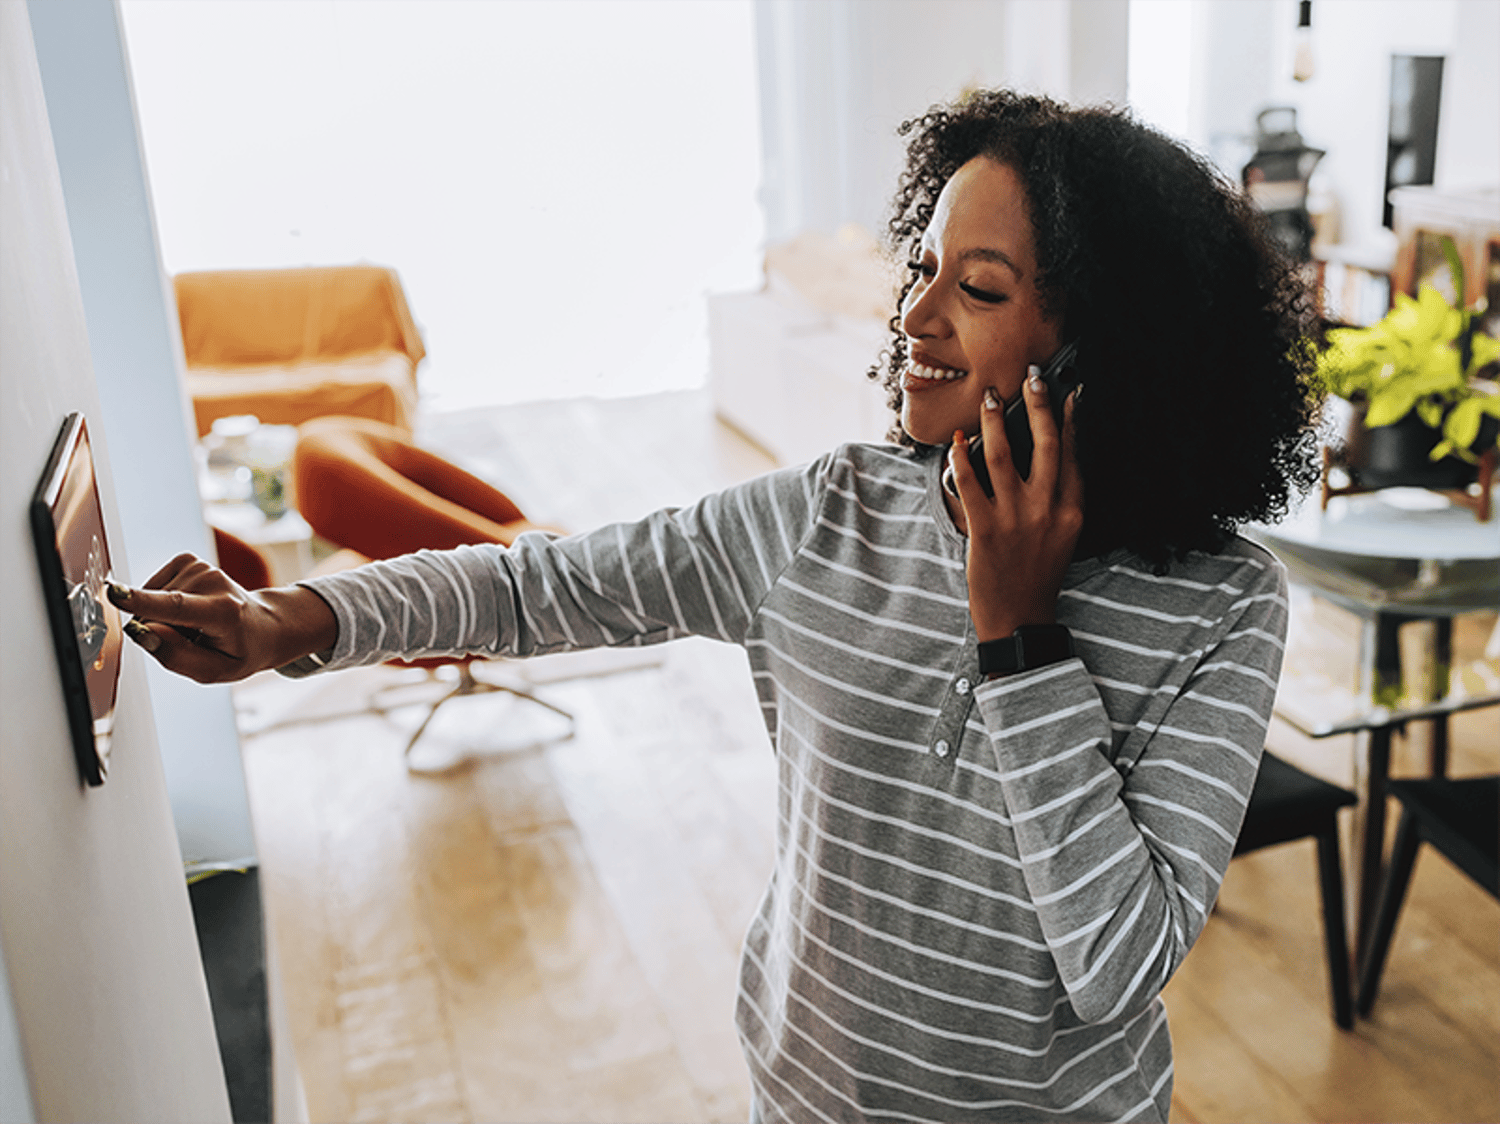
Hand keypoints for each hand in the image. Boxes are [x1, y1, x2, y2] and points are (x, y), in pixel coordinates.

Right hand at [107, 553, 337, 683]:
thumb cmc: (240, 650)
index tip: (113, 593)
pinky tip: (188, 609)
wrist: (264, 625)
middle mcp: (213, 582)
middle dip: (162, 631)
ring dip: (166, 618)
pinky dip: (162, 604)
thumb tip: (141, 633)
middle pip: (155, 613)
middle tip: (195, 638)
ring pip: (152, 601)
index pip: (176, 607)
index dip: (142, 602)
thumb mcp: (215, 670)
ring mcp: (201, 567)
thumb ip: (175, 657)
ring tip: (196, 624)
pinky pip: (153, 588)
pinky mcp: (187, 561)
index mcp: (224, 612)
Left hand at [947, 368, 1083, 642]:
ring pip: (1004, 456)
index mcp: (1072, 510)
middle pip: (1046, 445)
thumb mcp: (1064, 533)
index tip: (1068, 392)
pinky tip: (958, 441)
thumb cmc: (1038, 572)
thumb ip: (1061, 497)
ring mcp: (1016, 519)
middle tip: (1030, 378)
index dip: (1070, 420)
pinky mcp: (985, 530)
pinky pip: (970, 483)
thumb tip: (1054, 453)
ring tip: (989, 398)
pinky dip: (962, 458)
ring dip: (994, 421)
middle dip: (1038, 406)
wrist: (1019, 617)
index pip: (1073, 454)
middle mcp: (1048, 510)